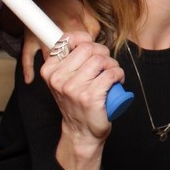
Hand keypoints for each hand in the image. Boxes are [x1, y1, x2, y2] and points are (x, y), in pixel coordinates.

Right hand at [20, 0, 99, 83]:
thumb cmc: (66, 4)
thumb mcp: (85, 11)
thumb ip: (93, 28)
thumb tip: (96, 45)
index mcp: (72, 22)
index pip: (84, 45)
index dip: (91, 55)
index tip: (95, 60)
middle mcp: (55, 30)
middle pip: (67, 54)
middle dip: (76, 65)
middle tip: (83, 71)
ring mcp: (40, 36)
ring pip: (49, 57)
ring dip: (58, 68)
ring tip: (67, 76)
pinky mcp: (29, 39)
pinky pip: (26, 56)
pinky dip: (27, 68)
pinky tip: (30, 79)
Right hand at [40, 31, 124, 169]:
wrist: (81, 132)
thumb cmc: (77, 102)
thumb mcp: (64, 80)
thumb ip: (69, 59)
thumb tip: (84, 37)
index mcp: (50, 71)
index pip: (67, 40)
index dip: (85, 39)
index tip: (92, 48)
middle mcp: (59, 79)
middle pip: (89, 48)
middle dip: (103, 53)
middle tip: (105, 65)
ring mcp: (73, 88)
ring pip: (102, 60)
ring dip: (112, 65)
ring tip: (111, 75)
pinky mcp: (90, 97)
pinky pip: (111, 74)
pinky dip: (119, 74)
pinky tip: (117, 81)